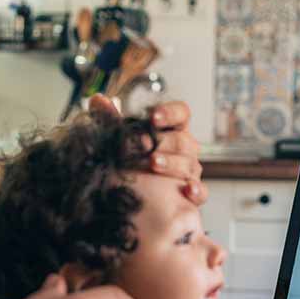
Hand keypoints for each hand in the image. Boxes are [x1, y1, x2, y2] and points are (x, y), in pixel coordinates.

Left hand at [88, 95, 205, 204]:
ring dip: (172, 164)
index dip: (170, 113)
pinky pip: (201, 192)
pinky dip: (197, 190)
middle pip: (184, 140)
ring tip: (153, 164)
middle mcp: (184, 149)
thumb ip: (111, 120)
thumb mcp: (120, 141)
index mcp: (172, 130)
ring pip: (190, 164)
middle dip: (164, 142)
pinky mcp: (193, 194)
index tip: (152, 117)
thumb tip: (97, 99)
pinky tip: (187, 190)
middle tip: (144, 145)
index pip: (181, 114)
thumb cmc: (131, 163)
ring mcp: (190, 171)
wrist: (135, 199)